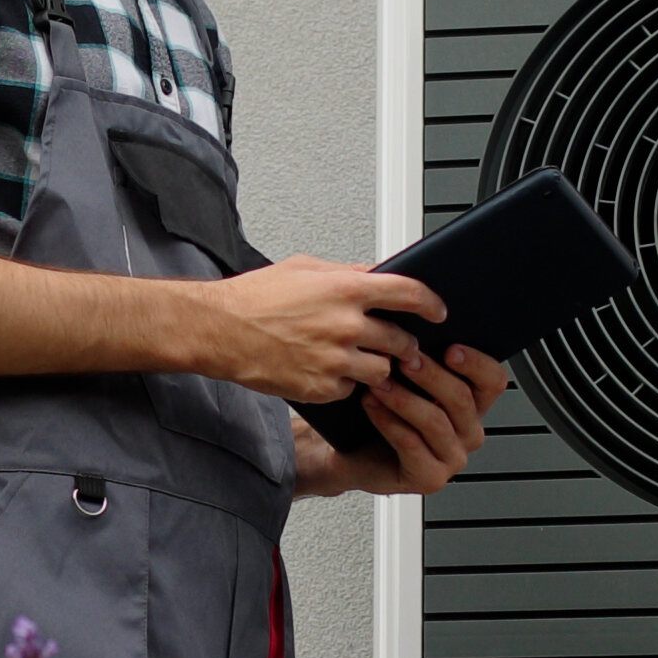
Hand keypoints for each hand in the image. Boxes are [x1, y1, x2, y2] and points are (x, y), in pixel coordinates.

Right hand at [187, 255, 447, 402]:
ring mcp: (335, 359)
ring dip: (379, 367)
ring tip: (360, 358)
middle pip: (401, 340)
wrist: (218, 330)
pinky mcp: (322, 387)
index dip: (431, 304)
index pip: (409, 293)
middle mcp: (345, 325)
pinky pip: (353, 389)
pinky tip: (331, 371)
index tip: (439, 312)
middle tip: (401, 345)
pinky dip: (348, 384)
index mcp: (345, 289)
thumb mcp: (305, 269)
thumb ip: (348, 273)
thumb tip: (380, 274)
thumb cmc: (256, 297)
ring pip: (383, 371)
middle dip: (405, 344)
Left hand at [292, 344, 511, 498]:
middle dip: (431, 376)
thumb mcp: (404, 377)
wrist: (349, 451)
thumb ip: (420, 354)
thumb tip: (420, 321)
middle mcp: (467, 431)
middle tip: (405, 358)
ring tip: (379, 381)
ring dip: (405, 398)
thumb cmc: (379, 411)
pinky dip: (390, 422)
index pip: (494, 381)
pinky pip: (412, 446)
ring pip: (436, 422)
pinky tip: (372, 406)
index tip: (451, 348)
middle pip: (462, 400)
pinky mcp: (430, 478)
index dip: (477, 364)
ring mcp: (451, 457)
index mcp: (472, 404)